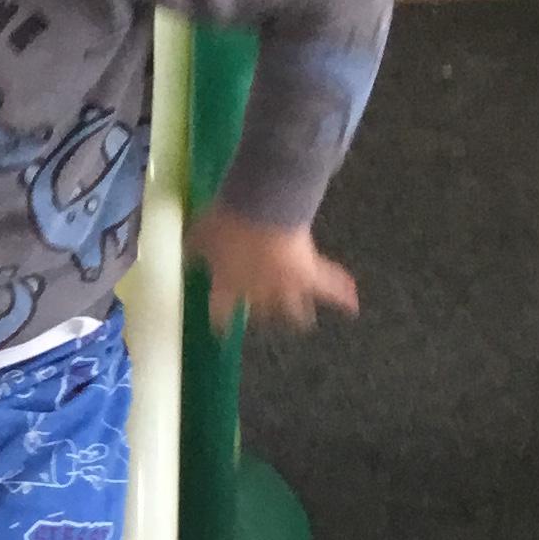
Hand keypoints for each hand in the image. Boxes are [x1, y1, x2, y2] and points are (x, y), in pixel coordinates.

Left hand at [189, 203, 359, 336]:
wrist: (259, 208)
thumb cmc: (225, 220)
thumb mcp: (200, 233)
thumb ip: (195, 247)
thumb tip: (185, 253)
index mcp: (228, 284)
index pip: (221, 310)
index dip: (221, 320)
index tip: (222, 331)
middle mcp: (256, 292)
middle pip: (261, 309)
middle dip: (264, 313)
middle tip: (266, 317)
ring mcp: (284, 286)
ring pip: (293, 307)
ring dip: (298, 315)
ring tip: (305, 323)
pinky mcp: (308, 274)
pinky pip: (328, 287)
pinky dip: (342, 295)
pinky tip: (353, 306)